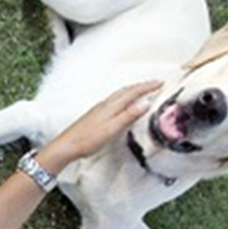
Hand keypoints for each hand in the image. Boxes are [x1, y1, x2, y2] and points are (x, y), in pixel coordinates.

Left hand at [35, 80, 162, 174]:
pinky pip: (113, 101)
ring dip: (133, 90)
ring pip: (119, 95)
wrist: (66, 146)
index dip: (147, 87)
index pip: (133, 92)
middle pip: (126, 90)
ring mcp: (99, 109)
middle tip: (155, 83)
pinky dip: (123, 98)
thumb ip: (128, 116)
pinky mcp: (95, 115)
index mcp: (111, 106)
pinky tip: (122, 104)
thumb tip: (145, 102)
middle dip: (142, 85)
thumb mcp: (111, 129)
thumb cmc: (87, 140)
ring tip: (142, 90)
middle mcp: (105, 104)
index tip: (161, 82)